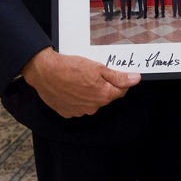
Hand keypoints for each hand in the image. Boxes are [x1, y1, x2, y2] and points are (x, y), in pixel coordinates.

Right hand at [21, 47, 140, 117]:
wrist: (45, 72)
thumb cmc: (70, 67)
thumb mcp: (98, 67)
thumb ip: (118, 76)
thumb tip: (135, 79)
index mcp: (103, 95)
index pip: (121, 91)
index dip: (118, 81)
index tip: (110, 74)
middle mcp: (93, 107)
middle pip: (105, 97)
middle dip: (102, 86)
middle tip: (91, 74)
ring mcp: (80, 111)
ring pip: (92, 102)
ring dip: (89, 93)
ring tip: (78, 80)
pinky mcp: (68, 112)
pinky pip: (78, 106)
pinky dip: (77, 98)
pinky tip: (71, 88)